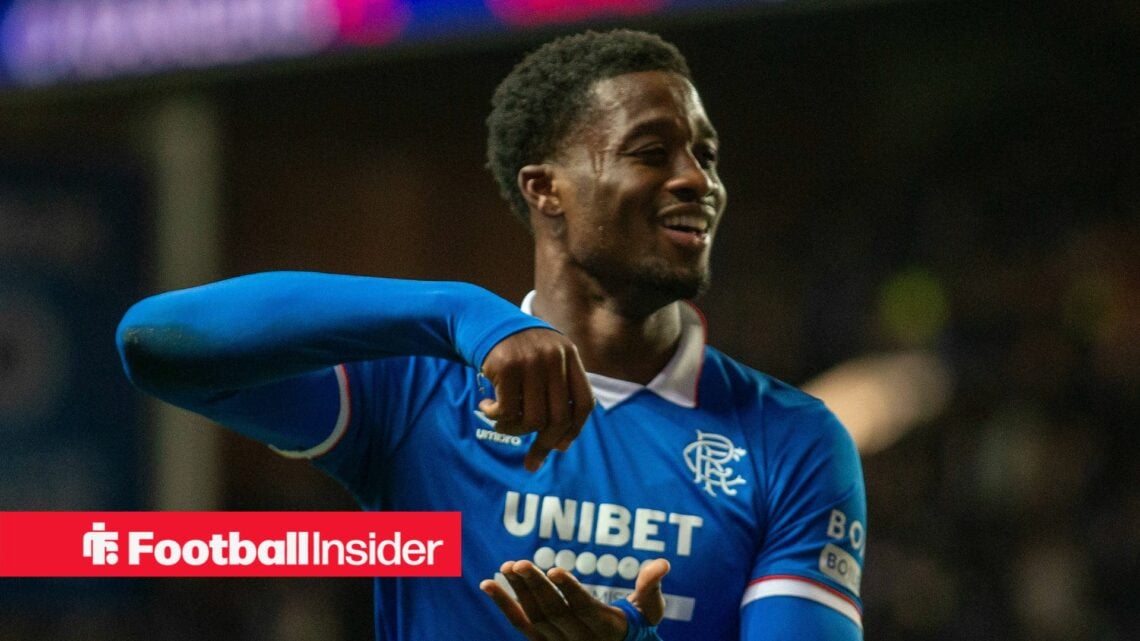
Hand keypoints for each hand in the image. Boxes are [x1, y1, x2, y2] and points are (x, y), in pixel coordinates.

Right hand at [478, 328, 593, 470]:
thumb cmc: (517, 350)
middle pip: (558, 417)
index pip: (584, 402)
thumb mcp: (545, 359)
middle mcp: (554, 357)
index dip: (575, 429)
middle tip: (531, 460)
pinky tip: (487, 407)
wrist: (483, 318)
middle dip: (544, 444)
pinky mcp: (506, 366)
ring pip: (532, 418)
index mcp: (569, 355)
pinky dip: (496, 417)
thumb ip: (557, 392)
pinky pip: (506, 410)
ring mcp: (531, 361)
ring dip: (515, 431)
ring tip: (503, 425)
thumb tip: (561, 445)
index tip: (560, 447)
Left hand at [479, 558, 670, 640]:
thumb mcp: (650, 608)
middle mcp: (581, 640)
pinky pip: (520, 624)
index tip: (555, 569)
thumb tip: (662, 564)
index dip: (569, 591)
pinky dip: (503, 605)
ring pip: (535, 618)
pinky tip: (488, 585)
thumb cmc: (637, 625)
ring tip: (507, 566)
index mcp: (607, 629)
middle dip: (536, 587)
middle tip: (520, 562)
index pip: (585, 610)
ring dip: (518, 592)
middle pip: (555, 613)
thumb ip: (651, 586)